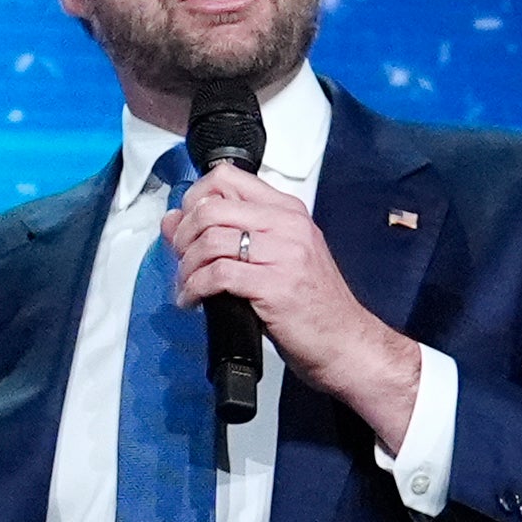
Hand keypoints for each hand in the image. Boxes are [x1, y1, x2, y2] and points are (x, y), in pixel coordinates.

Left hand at [164, 167, 422, 451]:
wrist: (346, 343)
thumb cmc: (314, 305)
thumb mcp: (277, 258)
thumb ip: (232, 234)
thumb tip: (175, 221)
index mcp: (288, 212)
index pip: (227, 178)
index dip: (194, 199)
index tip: (185, 226)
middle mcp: (287, 225)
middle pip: (211, 208)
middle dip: (183, 237)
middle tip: (180, 260)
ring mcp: (283, 254)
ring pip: (210, 240)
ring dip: (186, 266)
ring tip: (186, 285)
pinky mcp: (275, 286)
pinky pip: (218, 275)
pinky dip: (194, 288)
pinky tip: (193, 301)